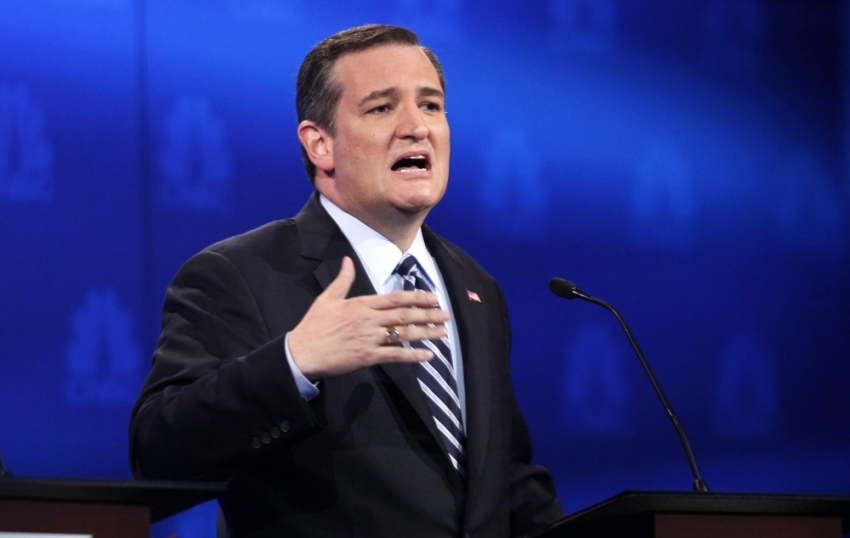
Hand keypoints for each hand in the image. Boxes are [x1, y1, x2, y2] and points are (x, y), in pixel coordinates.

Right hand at [288, 257, 450, 379]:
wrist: (302, 352)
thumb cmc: (314, 326)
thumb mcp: (327, 298)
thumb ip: (342, 280)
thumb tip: (347, 261)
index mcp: (361, 304)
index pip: (395, 298)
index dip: (416, 297)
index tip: (433, 297)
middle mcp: (368, 320)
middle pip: (404, 315)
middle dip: (428, 314)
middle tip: (446, 314)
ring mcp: (369, 338)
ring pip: (403, 334)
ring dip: (426, 333)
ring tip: (442, 332)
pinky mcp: (367, 356)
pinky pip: (395, 355)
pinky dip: (412, 355)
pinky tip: (427, 356)